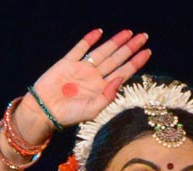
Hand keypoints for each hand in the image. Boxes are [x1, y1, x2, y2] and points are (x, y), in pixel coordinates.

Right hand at [21, 28, 150, 131]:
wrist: (44, 111)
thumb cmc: (69, 115)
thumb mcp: (93, 110)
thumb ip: (108, 95)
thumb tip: (121, 78)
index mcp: (102, 89)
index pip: (123, 72)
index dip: (136, 62)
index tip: (148, 52)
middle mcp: (95, 77)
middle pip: (117, 59)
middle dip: (130, 48)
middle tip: (144, 36)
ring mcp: (81, 68)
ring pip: (102, 52)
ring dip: (115, 42)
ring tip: (128, 32)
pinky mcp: (67, 63)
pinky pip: (79, 49)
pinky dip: (88, 40)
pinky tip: (99, 32)